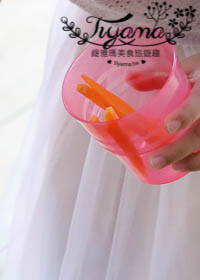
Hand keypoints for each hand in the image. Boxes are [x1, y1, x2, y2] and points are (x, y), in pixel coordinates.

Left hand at [147, 54, 199, 171]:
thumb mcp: (186, 69)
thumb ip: (159, 76)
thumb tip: (130, 79)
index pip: (199, 100)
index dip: (186, 114)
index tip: (169, 127)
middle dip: (180, 148)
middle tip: (156, 161)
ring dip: (194, 160)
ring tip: (174, 167)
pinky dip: (199, 160)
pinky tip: (184, 165)